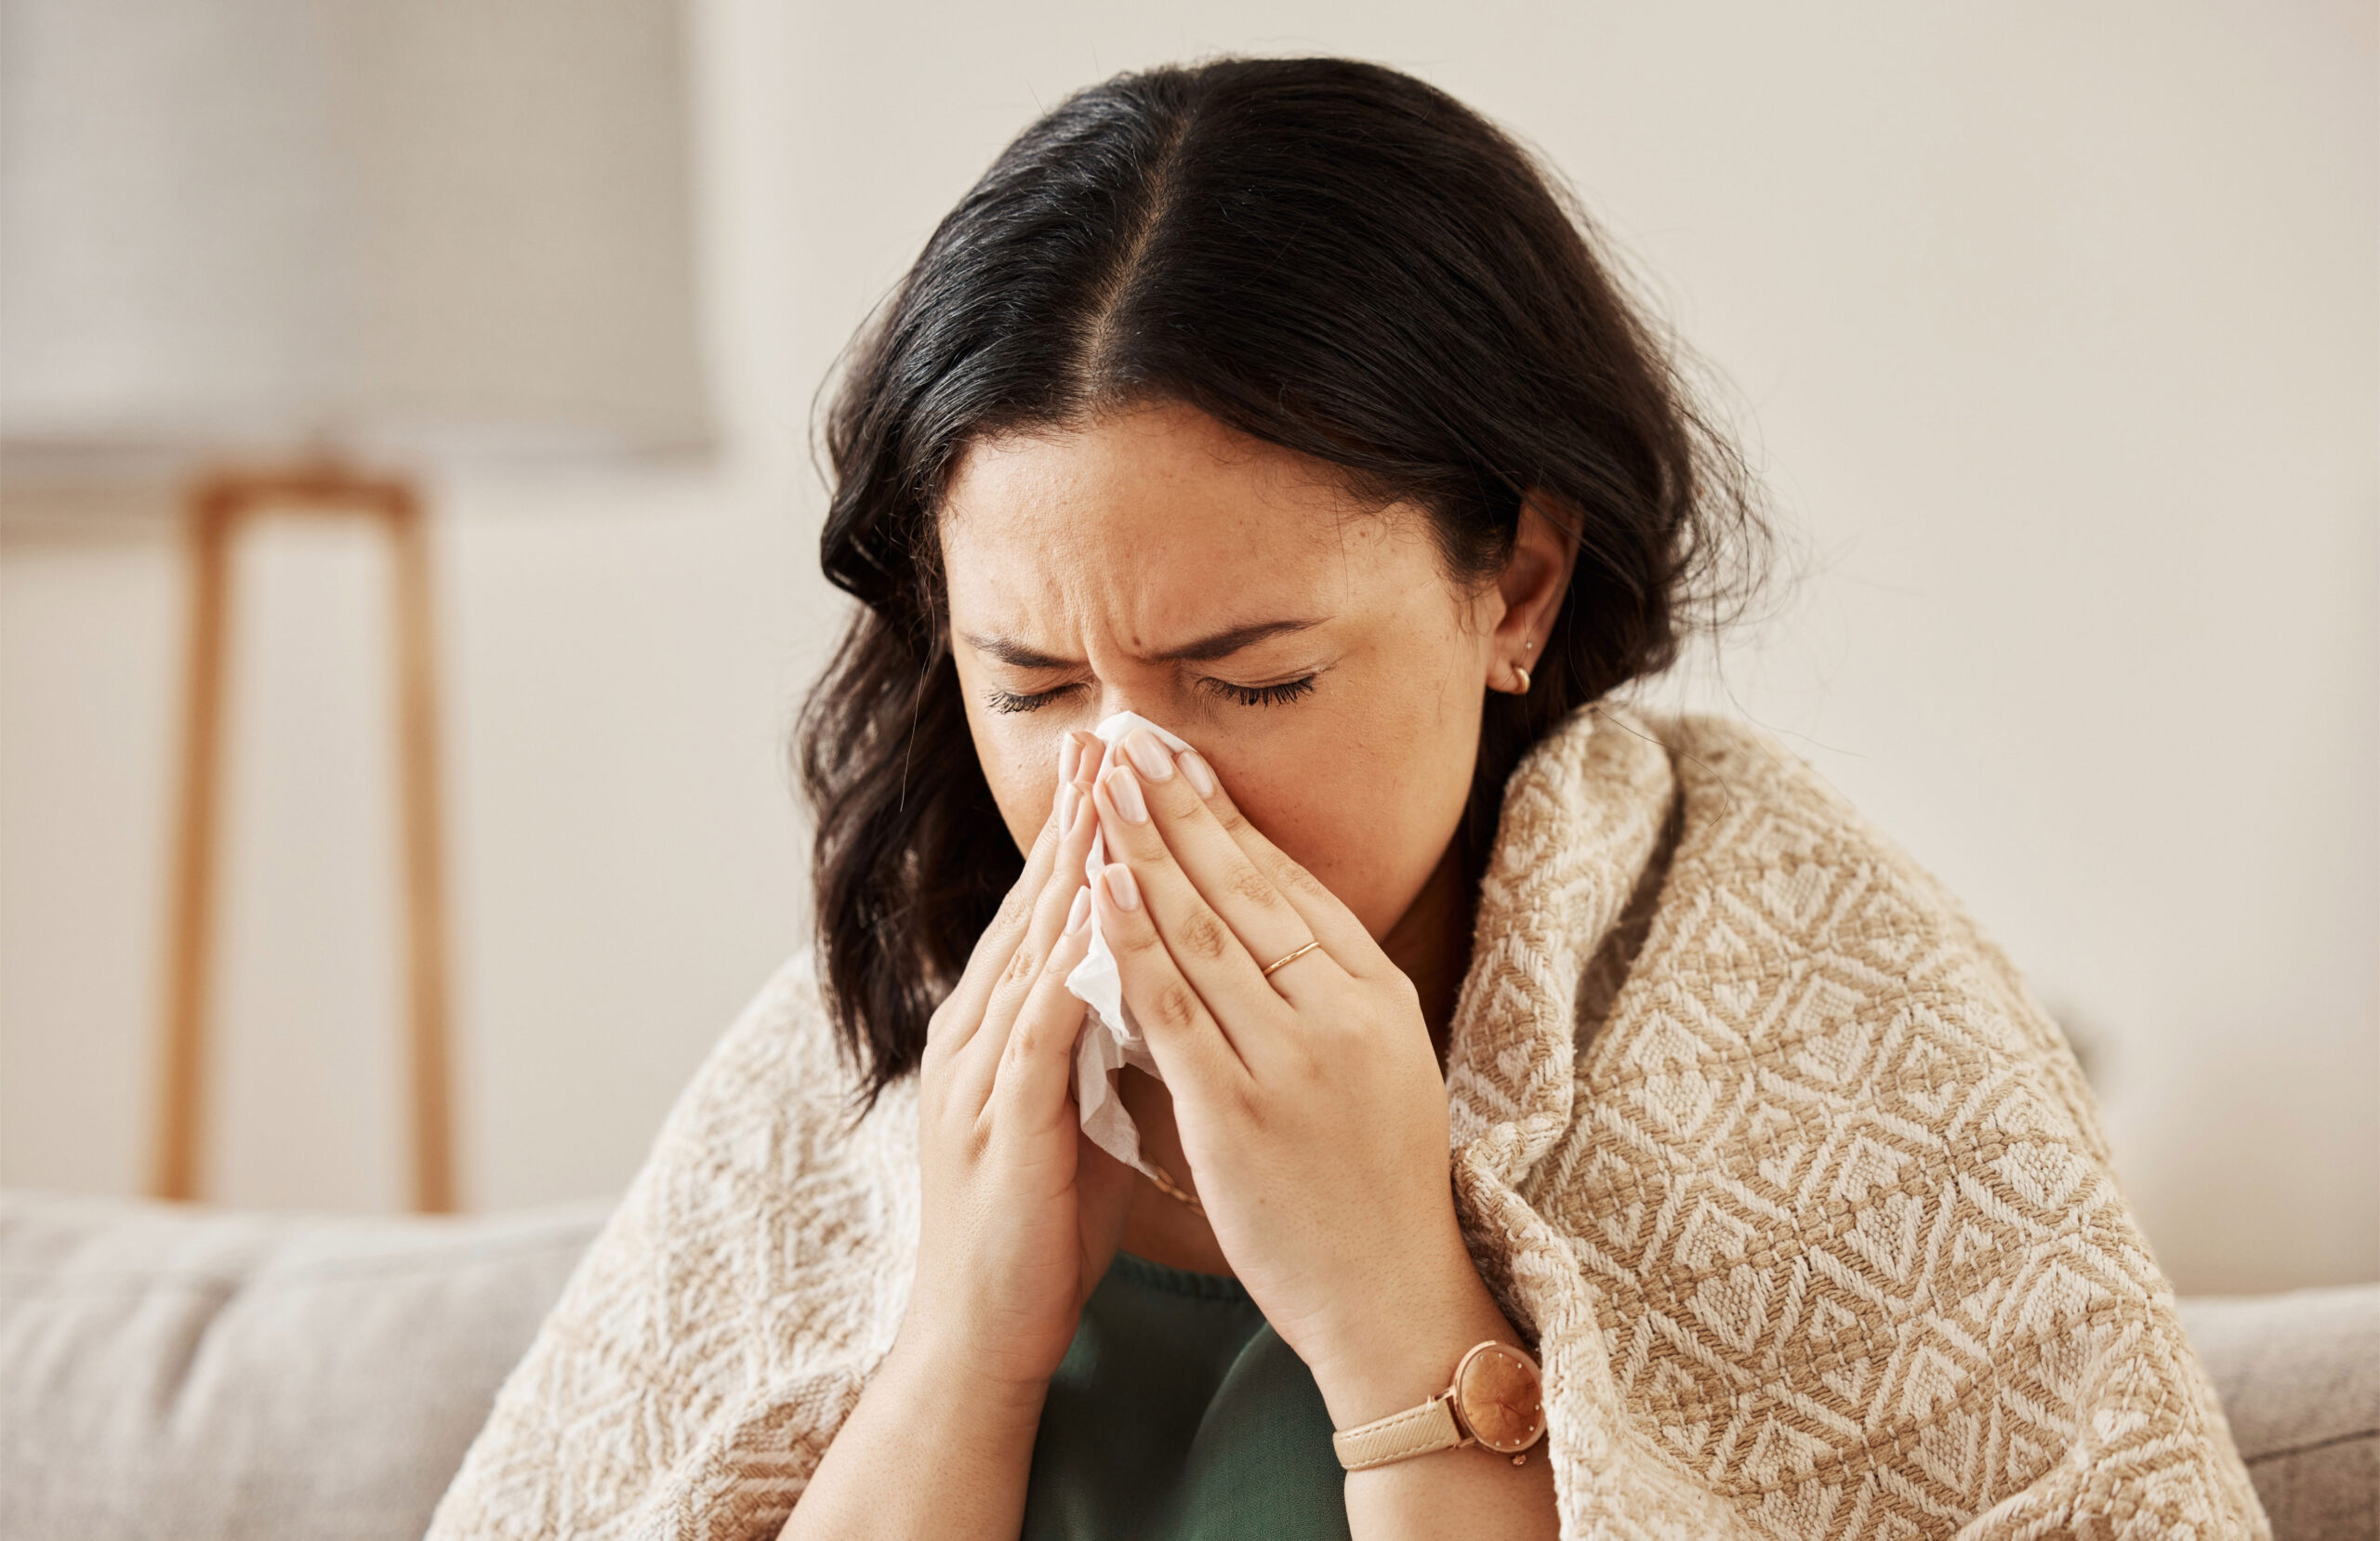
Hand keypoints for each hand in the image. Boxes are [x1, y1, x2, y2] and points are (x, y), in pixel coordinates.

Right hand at [904, 742, 1135, 1394]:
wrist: (985, 1329)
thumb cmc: (1042, 1222)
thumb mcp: (1077, 1105)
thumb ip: (1100, 1035)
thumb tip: (1149, 975)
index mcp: (1001, 1025)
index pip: (1048, 908)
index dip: (1084, 831)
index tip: (1120, 758)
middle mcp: (980, 1032)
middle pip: (1034, 905)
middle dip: (1075, 818)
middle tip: (1108, 733)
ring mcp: (983, 1073)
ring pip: (1033, 950)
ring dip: (1071, 871)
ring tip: (1109, 795)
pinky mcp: (1002, 1122)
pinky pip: (1039, 1029)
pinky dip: (1071, 967)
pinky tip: (1104, 920)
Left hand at [1082, 729, 1514, 1425]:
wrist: (1390, 1294)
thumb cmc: (1373, 1184)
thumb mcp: (1377, 1064)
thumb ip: (1323, 992)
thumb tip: (1258, 919)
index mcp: (1374, 992)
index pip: (1289, 881)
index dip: (1226, 814)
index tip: (1177, 756)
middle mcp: (1340, 1010)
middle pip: (1245, 886)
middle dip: (1179, 804)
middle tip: (1130, 735)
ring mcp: (1293, 1057)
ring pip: (1205, 930)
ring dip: (1146, 848)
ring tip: (1102, 782)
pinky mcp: (1241, 1108)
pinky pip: (1175, 1008)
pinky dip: (1133, 941)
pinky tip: (1100, 888)